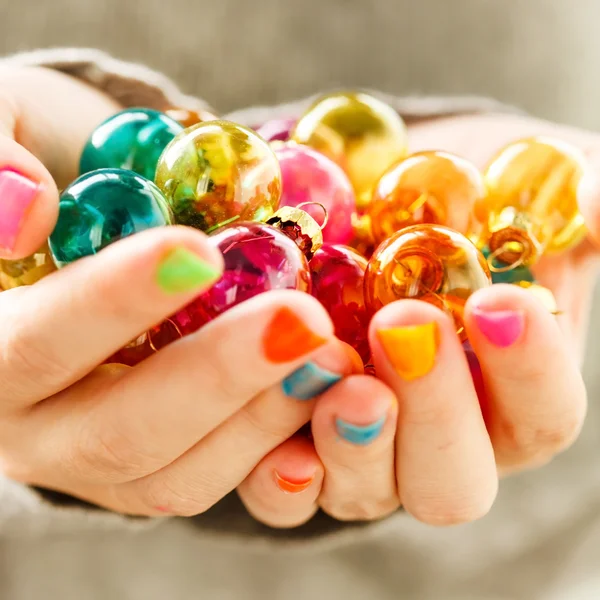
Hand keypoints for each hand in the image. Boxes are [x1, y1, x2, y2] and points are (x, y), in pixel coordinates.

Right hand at [0, 68, 364, 516]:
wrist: (92, 218)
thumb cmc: (55, 162)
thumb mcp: (10, 123)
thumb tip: (23, 211)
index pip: (38, 343)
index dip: (112, 303)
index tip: (196, 251)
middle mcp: (34, 425)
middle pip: (117, 432)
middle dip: (217, 377)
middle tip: (304, 319)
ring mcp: (98, 460)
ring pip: (176, 475)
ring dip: (262, 419)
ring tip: (331, 355)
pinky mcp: (155, 471)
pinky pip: (216, 479)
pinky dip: (278, 443)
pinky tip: (329, 387)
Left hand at [237, 112, 594, 526]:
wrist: (364, 205)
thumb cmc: (456, 201)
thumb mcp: (524, 183)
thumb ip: (576, 190)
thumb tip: (599, 197)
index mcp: (511, 397)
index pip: (543, 413)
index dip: (529, 370)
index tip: (496, 301)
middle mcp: (442, 440)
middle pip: (454, 479)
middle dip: (434, 410)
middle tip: (405, 327)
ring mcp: (366, 456)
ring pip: (369, 492)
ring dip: (352, 440)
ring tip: (331, 363)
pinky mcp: (295, 451)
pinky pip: (286, 495)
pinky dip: (279, 475)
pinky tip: (275, 426)